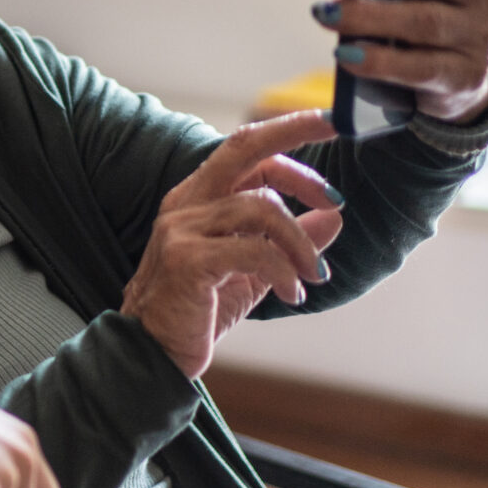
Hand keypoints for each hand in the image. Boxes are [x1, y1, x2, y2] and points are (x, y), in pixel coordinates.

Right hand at [120, 112, 345, 377]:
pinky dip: (285, 272)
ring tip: (315, 275)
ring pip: (263, 209)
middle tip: (336, 167)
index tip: (332, 139)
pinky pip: (255, 252)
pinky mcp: (188, 260)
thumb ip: (290, 241)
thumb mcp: (254, 271)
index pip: (246, 150)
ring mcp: (183, 229)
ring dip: (301, 244)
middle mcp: (186, 203)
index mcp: (197, 197)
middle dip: (294, 135)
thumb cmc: (197, 309)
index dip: (290, 140)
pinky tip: (293, 295)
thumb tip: (334, 216)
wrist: (152, 351)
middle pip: (243, 148)